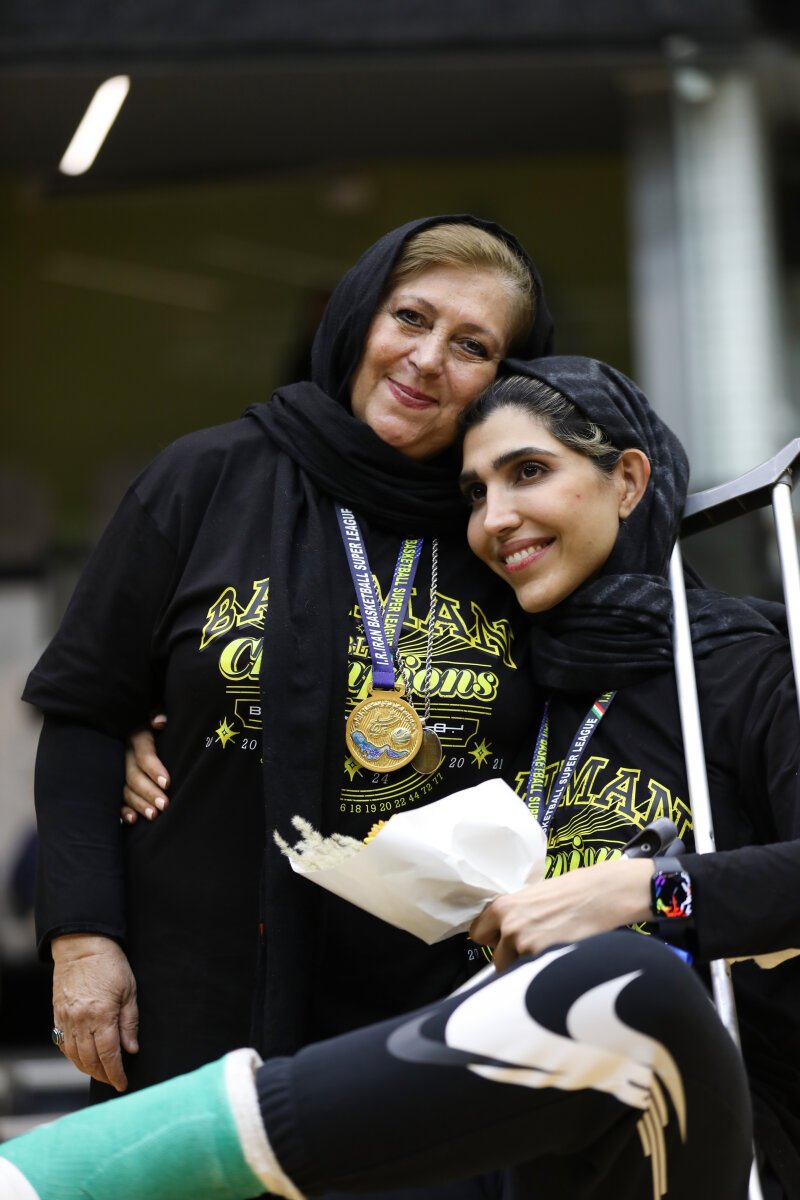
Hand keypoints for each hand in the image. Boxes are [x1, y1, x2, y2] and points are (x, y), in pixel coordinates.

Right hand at [51, 934, 138, 1090]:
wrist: (82, 945)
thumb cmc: (110, 964)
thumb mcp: (129, 991)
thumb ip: (130, 1023)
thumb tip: (132, 1050)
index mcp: (102, 1015)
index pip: (109, 1055)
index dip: (116, 1073)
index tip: (122, 1084)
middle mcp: (81, 1021)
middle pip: (90, 1060)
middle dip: (102, 1074)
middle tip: (113, 1080)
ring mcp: (66, 1019)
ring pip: (74, 1056)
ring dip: (87, 1068)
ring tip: (100, 1072)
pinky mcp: (57, 1014)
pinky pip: (63, 1043)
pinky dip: (73, 1055)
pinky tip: (82, 1057)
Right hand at [121, 714, 169, 823]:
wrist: (139, 724)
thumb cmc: (158, 720)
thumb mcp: (156, 712)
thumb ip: (159, 713)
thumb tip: (159, 721)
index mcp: (135, 734)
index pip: (143, 752)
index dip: (154, 768)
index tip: (168, 783)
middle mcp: (123, 751)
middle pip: (132, 774)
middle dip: (148, 791)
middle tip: (164, 805)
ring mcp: (116, 768)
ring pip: (124, 788)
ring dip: (138, 803)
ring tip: (154, 815)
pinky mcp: (113, 781)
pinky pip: (114, 798)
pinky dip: (122, 810)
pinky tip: (133, 819)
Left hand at [469, 857, 653, 971]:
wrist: (602, 894)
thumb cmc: (571, 891)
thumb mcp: (532, 896)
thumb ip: (512, 914)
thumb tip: (502, 933)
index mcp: (502, 907)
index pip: (478, 935)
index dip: (493, 939)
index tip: (504, 941)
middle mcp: (509, 926)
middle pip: (496, 958)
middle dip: (512, 957)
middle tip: (534, 948)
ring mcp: (525, 944)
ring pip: (515, 971)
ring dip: (528, 968)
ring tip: (550, 952)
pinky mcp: (544, 959)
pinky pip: (534, 976)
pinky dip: (544, 972)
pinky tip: (559, 958)